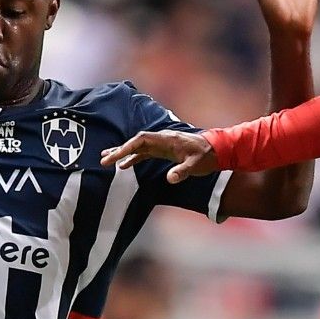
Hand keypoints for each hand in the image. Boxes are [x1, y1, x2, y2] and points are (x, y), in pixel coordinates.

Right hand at [100, 129, 218, 182]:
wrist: (216, 151)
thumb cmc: (206, 156)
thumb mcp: (196, 165)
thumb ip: (182, 171)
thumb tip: (170, 179)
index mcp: (166, 139)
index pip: (141, 140)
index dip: (127, 147)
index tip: (116, 157)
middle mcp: (161, 140)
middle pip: (135, 143)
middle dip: (119, 150)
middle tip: (103, 159)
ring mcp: (161, 145)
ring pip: (137, 148)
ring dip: (122, 153)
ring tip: (106, 159)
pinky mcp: (163, 151)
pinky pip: (143, 154)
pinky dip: (132, 159)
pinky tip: (123, 166)